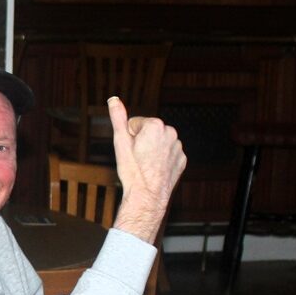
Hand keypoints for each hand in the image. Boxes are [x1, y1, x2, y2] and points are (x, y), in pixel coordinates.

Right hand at [108, 96, 186, 242]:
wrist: (147, 195)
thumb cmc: (132, 170)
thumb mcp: (120, 142)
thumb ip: (118, 117)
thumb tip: (113, 99)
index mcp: (155, 125)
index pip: (136, 124)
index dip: (130, 137)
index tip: (131, 151)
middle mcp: (170, 132)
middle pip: (149, 131)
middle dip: (142, 141)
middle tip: (137, 158)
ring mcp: (178, 146)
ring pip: (159, 142)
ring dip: (152, 149)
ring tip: (146, 165)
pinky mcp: (182, 159)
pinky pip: (169, 153)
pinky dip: (162, 159)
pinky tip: (155, 169)